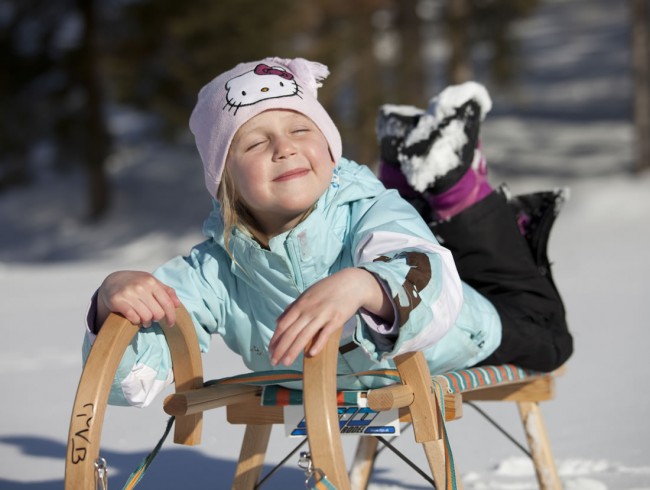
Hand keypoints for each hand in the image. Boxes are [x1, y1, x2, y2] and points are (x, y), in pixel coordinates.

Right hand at [96, 271, 180, 328]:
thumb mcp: (152, 282)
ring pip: (146, 317)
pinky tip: (136, 319)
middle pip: (157, 313)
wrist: (112, 281)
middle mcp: (141, 287)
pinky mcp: (118, 301)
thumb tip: (177, 305)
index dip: (171, 316)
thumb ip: (166, 291)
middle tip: (153, 318)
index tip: (171, 323)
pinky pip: (134, 318)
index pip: (167, 303)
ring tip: (145, 320)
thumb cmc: (136, 283)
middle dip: (157, 319)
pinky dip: (136, 321)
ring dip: (147, 322)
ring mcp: (129, 294)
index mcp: (151, 281)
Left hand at [269, 268, 392, 365]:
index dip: (275, 339)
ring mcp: (323, 315)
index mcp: (300, 304)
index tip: (270, 351)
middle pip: (291, 332)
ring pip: (305, 335)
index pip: (284, 325)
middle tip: (274, 362)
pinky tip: (311, 354)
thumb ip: (292, 308)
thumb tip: (278, 321)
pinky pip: (325, 333)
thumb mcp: (307, 295)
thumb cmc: (327, 289)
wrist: (351, 284)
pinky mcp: (336, 319)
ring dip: (293, 350)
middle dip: (281, 348)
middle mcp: (309, 310)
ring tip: (286, 362)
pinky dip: (318, 344)